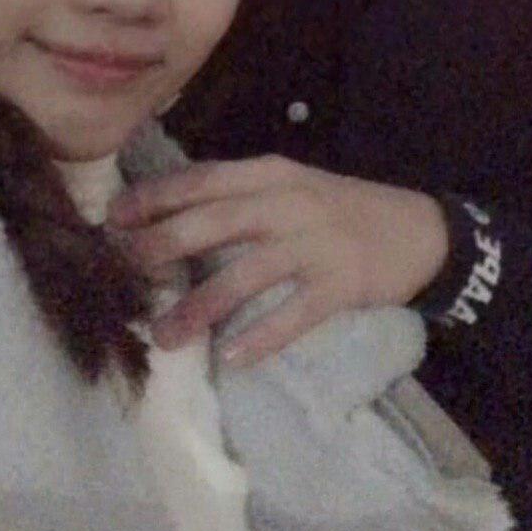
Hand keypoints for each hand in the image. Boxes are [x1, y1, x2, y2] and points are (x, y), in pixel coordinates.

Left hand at [106, 155, 448, 365]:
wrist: (419, 230)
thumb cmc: (340, 209)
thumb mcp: (291, 187)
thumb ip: (240, 200)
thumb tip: (169, 221)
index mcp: (271, 174)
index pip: (202, 180)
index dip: (155, 198)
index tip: (113, 217)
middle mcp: (289, 203)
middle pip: (214, 222)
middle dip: (162, 246)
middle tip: (122, 271)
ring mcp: (316, 244)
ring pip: (246, 274)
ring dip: (200, 306)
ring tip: (163, 335)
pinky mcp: (340, 284)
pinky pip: (293, 314)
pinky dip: (261, 336)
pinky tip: (233, 356)